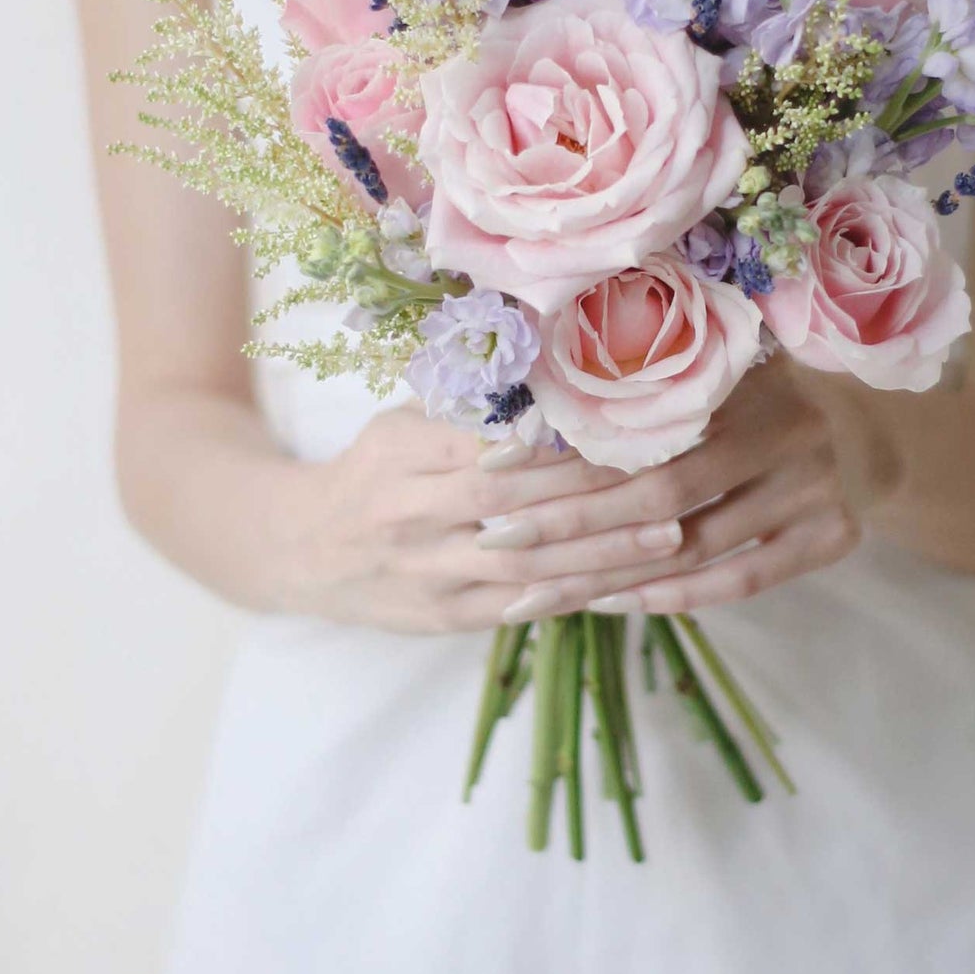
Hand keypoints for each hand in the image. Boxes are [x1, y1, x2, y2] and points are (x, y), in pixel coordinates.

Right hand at [266, 402, 698, 633]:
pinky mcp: (447, 617)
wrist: (303, 552)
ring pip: (527, 565)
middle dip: (593, 491)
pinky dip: (577, 594)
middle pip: (512, 504)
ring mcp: (430, 573)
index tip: (619, 420)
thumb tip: (550, 356)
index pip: (485, 443)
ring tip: (671, 534)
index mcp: (400, 453)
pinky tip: (632, 582)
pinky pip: (521, 607)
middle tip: (667, 472)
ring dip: (602, 552)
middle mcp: (411, 516)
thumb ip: (466, 401)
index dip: (554, 438)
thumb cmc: (374, 470)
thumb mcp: (401, 420)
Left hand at [476, 361, 869, 623]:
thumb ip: (642, 381)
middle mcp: (782, 427)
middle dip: (569, 523)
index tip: (488, 474)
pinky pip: (741, 578)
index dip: (557, 452)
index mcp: (742, 374)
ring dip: (608, 572)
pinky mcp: (833, 537)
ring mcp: (812, 486)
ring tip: (537, 590)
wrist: (873, 430)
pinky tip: (613, 603)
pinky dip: (672, 595)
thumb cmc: (760, 394)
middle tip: (497, 545)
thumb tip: (522, 410)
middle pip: (658, 492)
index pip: (635, 424)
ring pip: (692, 545)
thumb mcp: (713, 367)